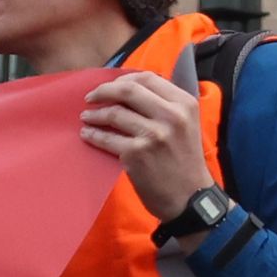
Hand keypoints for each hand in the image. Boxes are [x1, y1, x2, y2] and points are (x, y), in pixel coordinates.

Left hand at [79, 70, 203, 220]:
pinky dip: (93, 134)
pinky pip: (107, 138)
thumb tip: (131, 88)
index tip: (111, 86)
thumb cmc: (186, 160)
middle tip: (90, 97)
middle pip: (128, 90)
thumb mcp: (187, 124)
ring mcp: (152, 135)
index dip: (123, 79)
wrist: (189, 197)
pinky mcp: (135, 154)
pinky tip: (86, 134)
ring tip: (86, 117)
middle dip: (103, 91)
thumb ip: (166, 104)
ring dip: (94, 114)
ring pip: (114, 113)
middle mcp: (170, 116)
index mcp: (184, 104)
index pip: (147, 78)